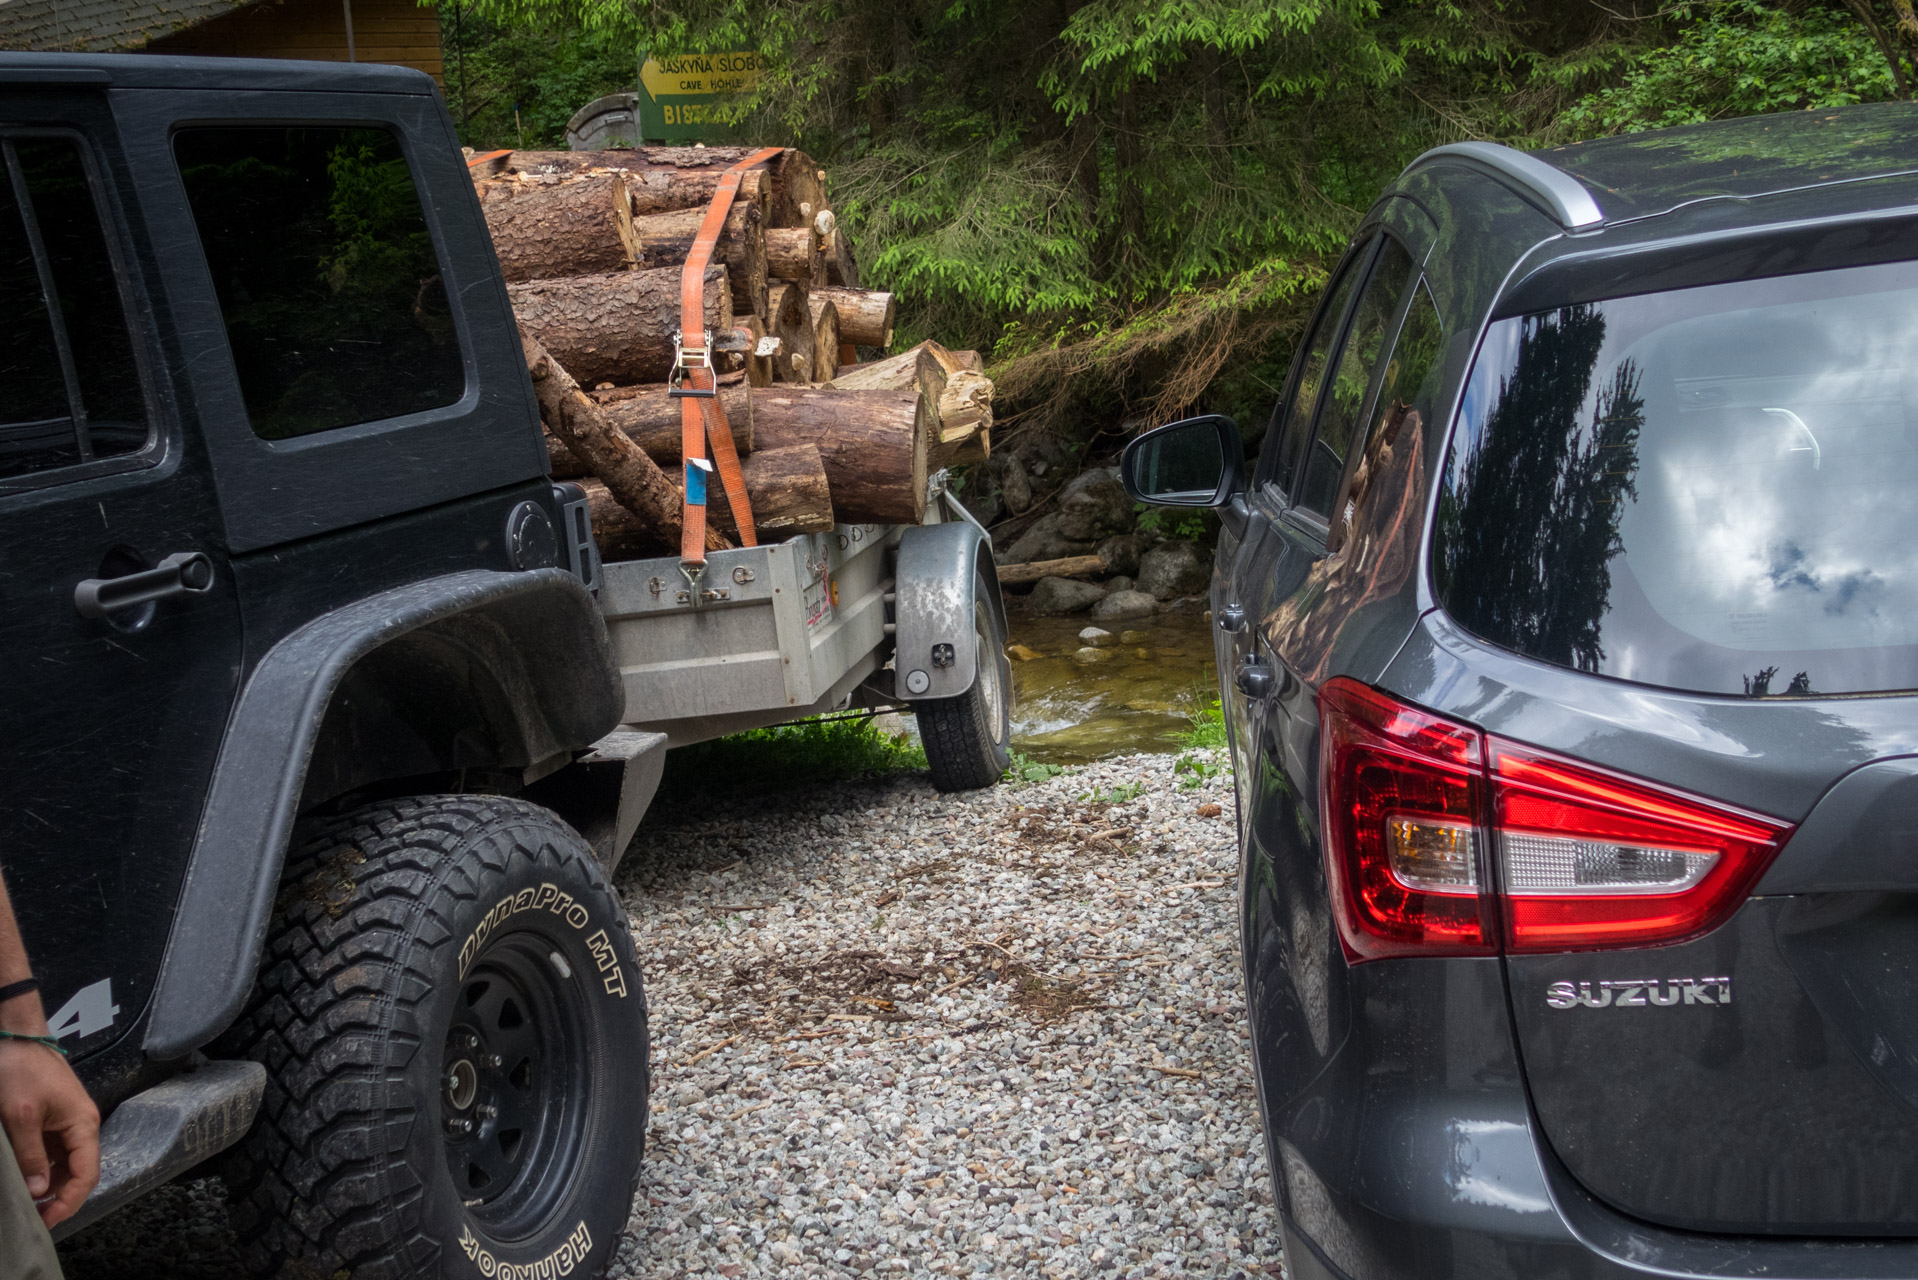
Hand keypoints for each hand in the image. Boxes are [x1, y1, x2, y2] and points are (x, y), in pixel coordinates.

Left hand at [0, 998, 99, 1228]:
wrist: (15, 1038)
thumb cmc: (21, 1070)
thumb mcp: (21, 1117)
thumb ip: (31, 1157)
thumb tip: (40, 1191)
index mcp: (83, 1124)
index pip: (87, 1174)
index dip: (69, 1201)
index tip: (46, 1220)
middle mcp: (80, 1126)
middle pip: (78, 1172)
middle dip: (58, 1198)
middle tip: (32, 1216)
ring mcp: (66, 1123)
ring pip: (64, 1165)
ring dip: (48, 1185)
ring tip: (25, 1201)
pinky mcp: (51, 1120)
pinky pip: (51, 1153)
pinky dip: (40, 1169)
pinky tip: (24, 1178)